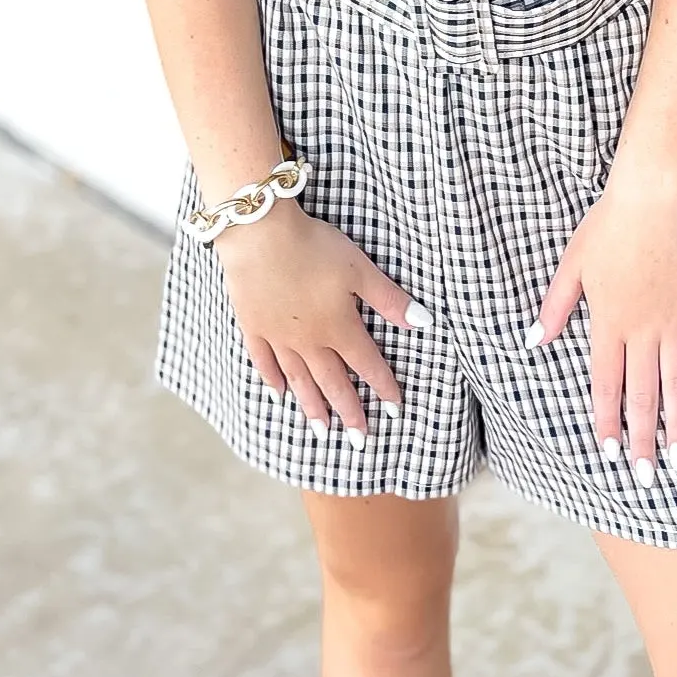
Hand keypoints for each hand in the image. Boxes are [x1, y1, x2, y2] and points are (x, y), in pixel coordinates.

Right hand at [216, 199, 426, 444]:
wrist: (259, 235)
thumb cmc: (314, 247)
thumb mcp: (359, 268)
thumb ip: (389, 299)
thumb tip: (423, 323)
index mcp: (338, 327)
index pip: (367, 365)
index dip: (383, 387)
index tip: (395, 412)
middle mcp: (309, 341)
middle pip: (332, 383)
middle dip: (349, 412)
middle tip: (359, 441)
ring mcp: (278, 336)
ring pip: (299, 380)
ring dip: (313, 406)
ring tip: (322, 431)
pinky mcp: (253, 325)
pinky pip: (264, 361)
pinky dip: (272, 380)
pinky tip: (278, 395)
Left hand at [531, 181, 676, 485]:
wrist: (651, 198)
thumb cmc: (606, 228)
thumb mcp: (571, 266)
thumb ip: (554, 307)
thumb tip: (532, 341)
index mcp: (608, 323)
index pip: (606, 385)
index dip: (608, 422)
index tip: (609, 455)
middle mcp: (642, 330)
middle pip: (642, 395)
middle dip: (643, 440)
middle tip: (647, 476)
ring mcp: (674, 322)